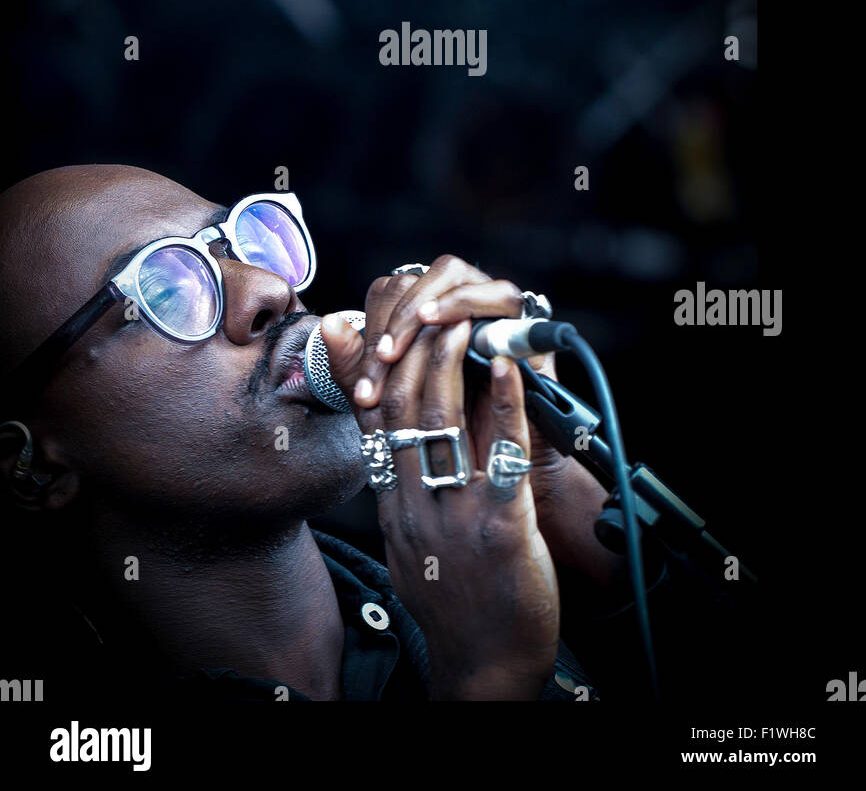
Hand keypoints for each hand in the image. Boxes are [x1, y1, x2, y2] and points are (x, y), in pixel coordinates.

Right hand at [320, 264, 559, 699]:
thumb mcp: (410, 546)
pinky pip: (499, 454)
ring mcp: (452, 514)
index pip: (373, 424)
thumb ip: (402, 494)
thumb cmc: (455, 605)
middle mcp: (413, 505)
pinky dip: (506, 404)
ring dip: (452, 362)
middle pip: (400, 410)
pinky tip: (511, 369)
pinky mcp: (498, 526)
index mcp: (393, 507)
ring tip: (465, 321)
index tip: (388, 328)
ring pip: (440, 421)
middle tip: (434, 309)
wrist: (484, 669)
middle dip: (415, 351)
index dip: (377, 367)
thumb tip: (395, 449)